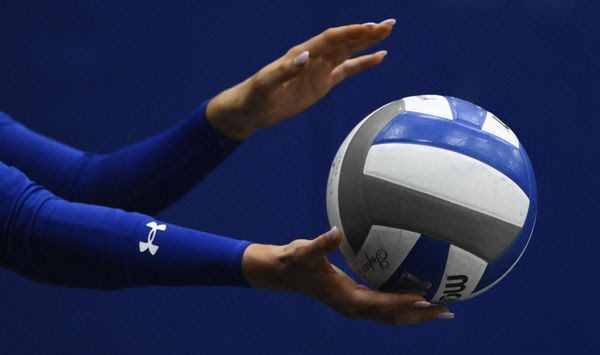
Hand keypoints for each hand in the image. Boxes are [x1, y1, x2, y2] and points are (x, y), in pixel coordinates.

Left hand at [206, 19, 395, 139]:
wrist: (251, 110)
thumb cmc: (255, 96)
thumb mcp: (267, 84)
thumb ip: (285, 70)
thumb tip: (305, 57)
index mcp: (301, 54)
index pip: (330, 39)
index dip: (350, 33)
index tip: (370, 29)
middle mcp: (313, 57)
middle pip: (344, 41)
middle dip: (366, 32)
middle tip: (388, 24)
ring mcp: (319, 70)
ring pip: (348, 52)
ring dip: (367, 42)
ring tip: (387, 31)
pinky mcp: (322, 83)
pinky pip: (347, 70)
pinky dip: (362, 64)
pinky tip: (378, 57)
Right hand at [242, 227, 454, 324]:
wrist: (282, 273)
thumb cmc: (294, 261)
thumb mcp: (305, 251)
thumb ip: (321, 243)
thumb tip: (335, 231)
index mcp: (345, 298)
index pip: (381, 304)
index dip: (404, 302)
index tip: (426, 298)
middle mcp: (353, 307)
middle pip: (393, 318)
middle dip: (420, 316)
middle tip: (448, 309)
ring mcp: (354, 306)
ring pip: (391, 316)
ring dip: (416, 314)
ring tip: (441, 308)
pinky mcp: (354, 300)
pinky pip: (384, 307)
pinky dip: (403, 305)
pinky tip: (414, 294)